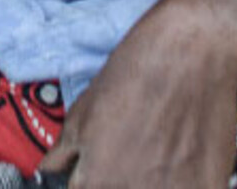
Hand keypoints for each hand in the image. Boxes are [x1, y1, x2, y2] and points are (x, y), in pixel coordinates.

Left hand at [37, 0, 236, 187]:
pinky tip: (182, 162)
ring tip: (157, 155)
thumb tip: (50, 173)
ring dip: (153, 184)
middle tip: (132, 157)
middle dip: (120, 182)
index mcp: (95, 183)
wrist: (187, 60)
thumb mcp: (81, 115)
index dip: (89, 182)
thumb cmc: (129, 82)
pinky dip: (185, 183)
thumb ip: (64, 154)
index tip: (98, 171)